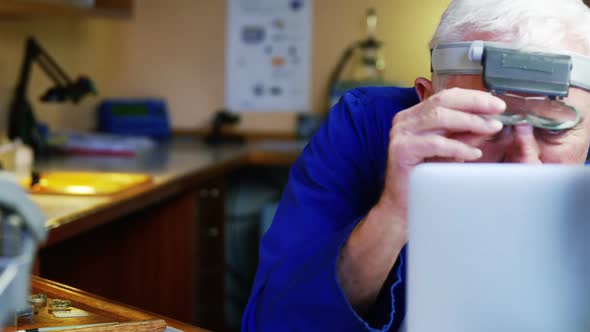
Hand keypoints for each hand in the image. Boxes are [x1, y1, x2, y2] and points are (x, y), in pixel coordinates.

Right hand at [378, 87, 505, 226]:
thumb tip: (489, 122)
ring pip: (439, 118)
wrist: (403, 204)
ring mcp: (400, 133)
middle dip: (474, 104)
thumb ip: (464, 135)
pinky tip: (474, 154)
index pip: (446, 96)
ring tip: (491, 129)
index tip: (496, 103)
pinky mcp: (401, 150)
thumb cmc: (425, 176)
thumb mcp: (449, 150)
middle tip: (498, 111)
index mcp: (415, 115)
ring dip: (470, 122)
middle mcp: (405, 120)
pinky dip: (457, 147)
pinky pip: (434, 143)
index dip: (472, 97)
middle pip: (442, 101)